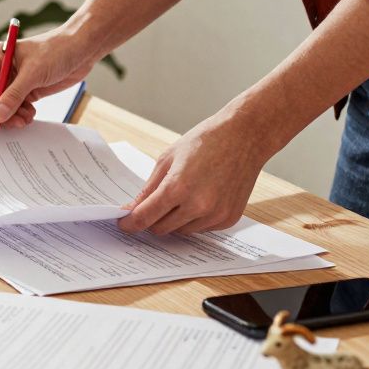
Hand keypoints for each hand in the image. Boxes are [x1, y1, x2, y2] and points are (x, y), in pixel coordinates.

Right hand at [0, 28, 98, 128]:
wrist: (82, 48)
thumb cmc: (57, 50)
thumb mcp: (33, 73)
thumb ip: (13, 96)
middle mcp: (3, 69)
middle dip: (0, 113)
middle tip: (12, 124)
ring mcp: (16, 81)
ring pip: (4, 106)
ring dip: (13, 116)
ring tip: (25, 119)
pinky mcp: (28, 89)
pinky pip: (18, 107)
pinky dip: (22, 114)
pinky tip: (30, 115)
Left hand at [118, 112, 270, 234]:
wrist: (245, 137)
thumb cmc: (205, 142)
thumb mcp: (167, 159)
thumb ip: (148, 189)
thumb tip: (132, 209)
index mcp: (178, 188)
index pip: (144, 217)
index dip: (130, 223)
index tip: (123, 223)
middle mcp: (198, 206)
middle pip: (160, 228)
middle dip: (151, 219)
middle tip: (152, 205)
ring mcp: (215, 215)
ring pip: (181, 231)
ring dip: (174, 219)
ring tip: (183, 194)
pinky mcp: (228, 219)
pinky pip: (201, 228)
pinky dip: (194, 219)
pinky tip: (201, 197)